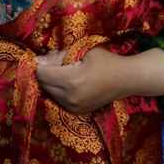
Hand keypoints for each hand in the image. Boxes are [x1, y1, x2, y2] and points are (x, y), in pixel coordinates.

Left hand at [36, 47, 163, 113]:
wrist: (125, 79)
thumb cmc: (106, 61)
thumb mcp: (82, 51)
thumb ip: (59, 56)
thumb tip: (38, 60)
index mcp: (71, 80)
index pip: (42, 74)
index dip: (41, 64)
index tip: (46, 58)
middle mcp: (69, 97)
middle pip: (43, 85)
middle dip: (46, 73)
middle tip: (57, 64)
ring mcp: (73, 107)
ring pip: (50, 93)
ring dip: (52, 83)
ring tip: (66, 73)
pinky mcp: (77, 112)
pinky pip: (59, 100)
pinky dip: (60, 91)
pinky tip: (71, 83)